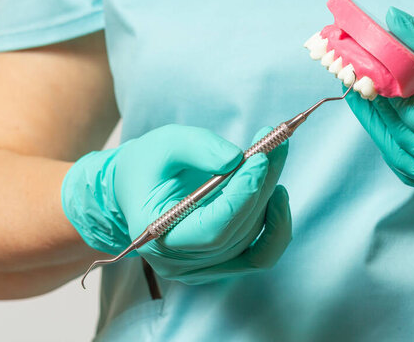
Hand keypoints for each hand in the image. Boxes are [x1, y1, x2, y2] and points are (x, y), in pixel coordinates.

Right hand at [62, 124, 290, 282]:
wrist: (136, 189)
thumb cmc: (148, 166)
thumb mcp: (164, 144)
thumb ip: (198, 147)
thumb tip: (237, 160)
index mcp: (156, 236)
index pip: (212, 228)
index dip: (242, 195)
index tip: (260, 159)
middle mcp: (178, 262)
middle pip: (236, 231)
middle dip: (260, 187)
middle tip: (275, 148)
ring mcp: (201, 269)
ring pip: (252, 238)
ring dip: (269, 197)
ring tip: (273, 158)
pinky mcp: (220, 264)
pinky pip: (260, 255)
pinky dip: (276, 227)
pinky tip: (277, 195)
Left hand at [346, 7, 413, 197]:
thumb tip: (393, 22)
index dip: (388, 96)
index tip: (368, 75)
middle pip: (407, 147)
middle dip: (377, 119)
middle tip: (357, 92)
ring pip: (410, 167)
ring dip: (385, 139)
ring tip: (368, 112)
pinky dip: (403, 156)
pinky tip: (390, 134)